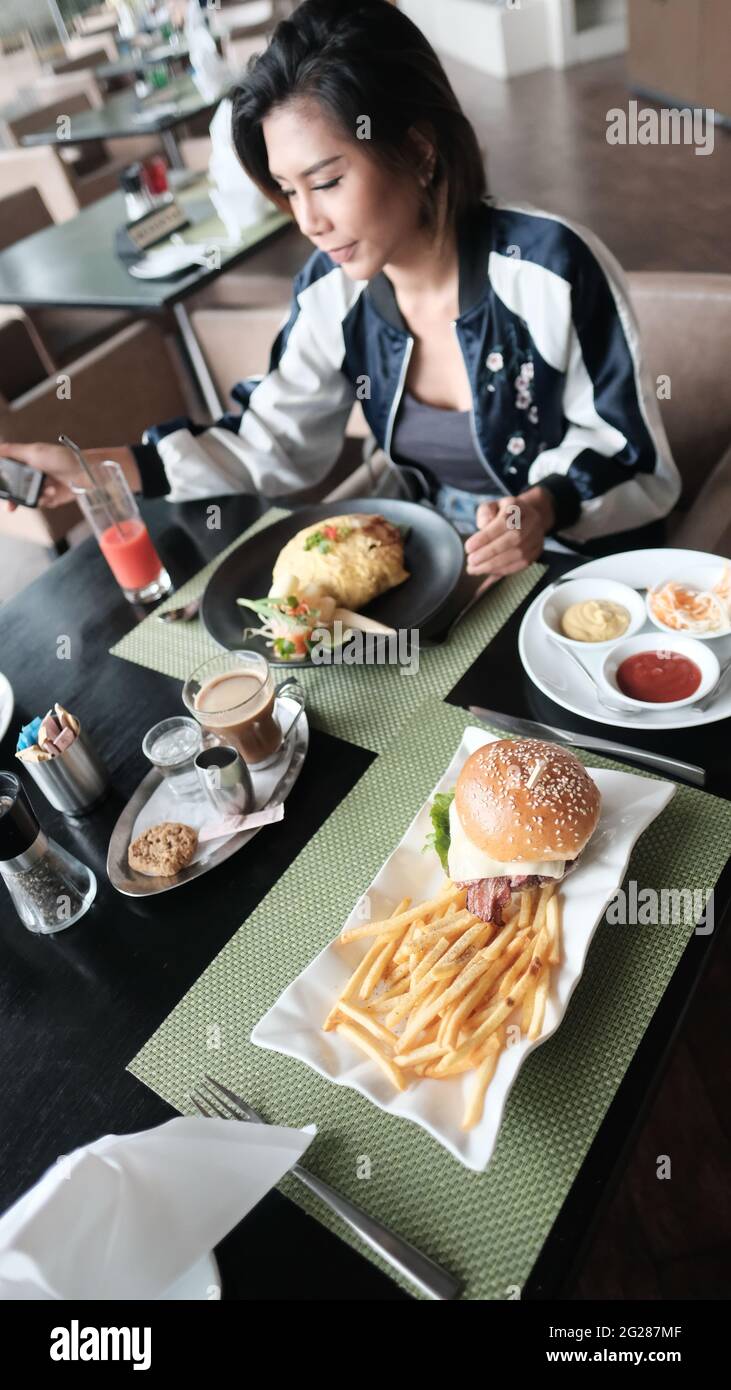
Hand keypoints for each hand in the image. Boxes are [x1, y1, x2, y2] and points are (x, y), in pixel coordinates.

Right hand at [0, 442, 139, 511]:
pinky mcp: (54, 497)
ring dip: (37, 495)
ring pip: (30, 498)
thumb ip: (12, 451)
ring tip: (49, 489)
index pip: (9, 472)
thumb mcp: (35, 451)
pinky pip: (43, 503)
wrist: (87, 472)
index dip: (4, 481)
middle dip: (15, 498)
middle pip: (17, 489)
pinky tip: (55, 492)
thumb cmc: (63, 458)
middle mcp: (35, 474)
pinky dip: (47, 500)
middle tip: (11, 506)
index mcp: (28, 461)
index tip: (1, 490)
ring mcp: (45, 486)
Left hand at [464, 486, 555, 595]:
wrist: (528, 518)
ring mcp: (536, 539)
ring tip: (474, 568)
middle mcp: (531, 522)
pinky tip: (486, 571)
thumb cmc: (504, 514)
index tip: (469, 547)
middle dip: (489, 552)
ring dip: (494, 564)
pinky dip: (501, 570)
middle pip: (513, 539)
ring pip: (517, 555)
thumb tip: (483, 527)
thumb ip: (485, 513)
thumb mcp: (492, 506)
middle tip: (471, 560)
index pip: (503, 523)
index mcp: (518, 507)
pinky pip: (520, 565)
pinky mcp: (535, 553)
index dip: (486, 537)